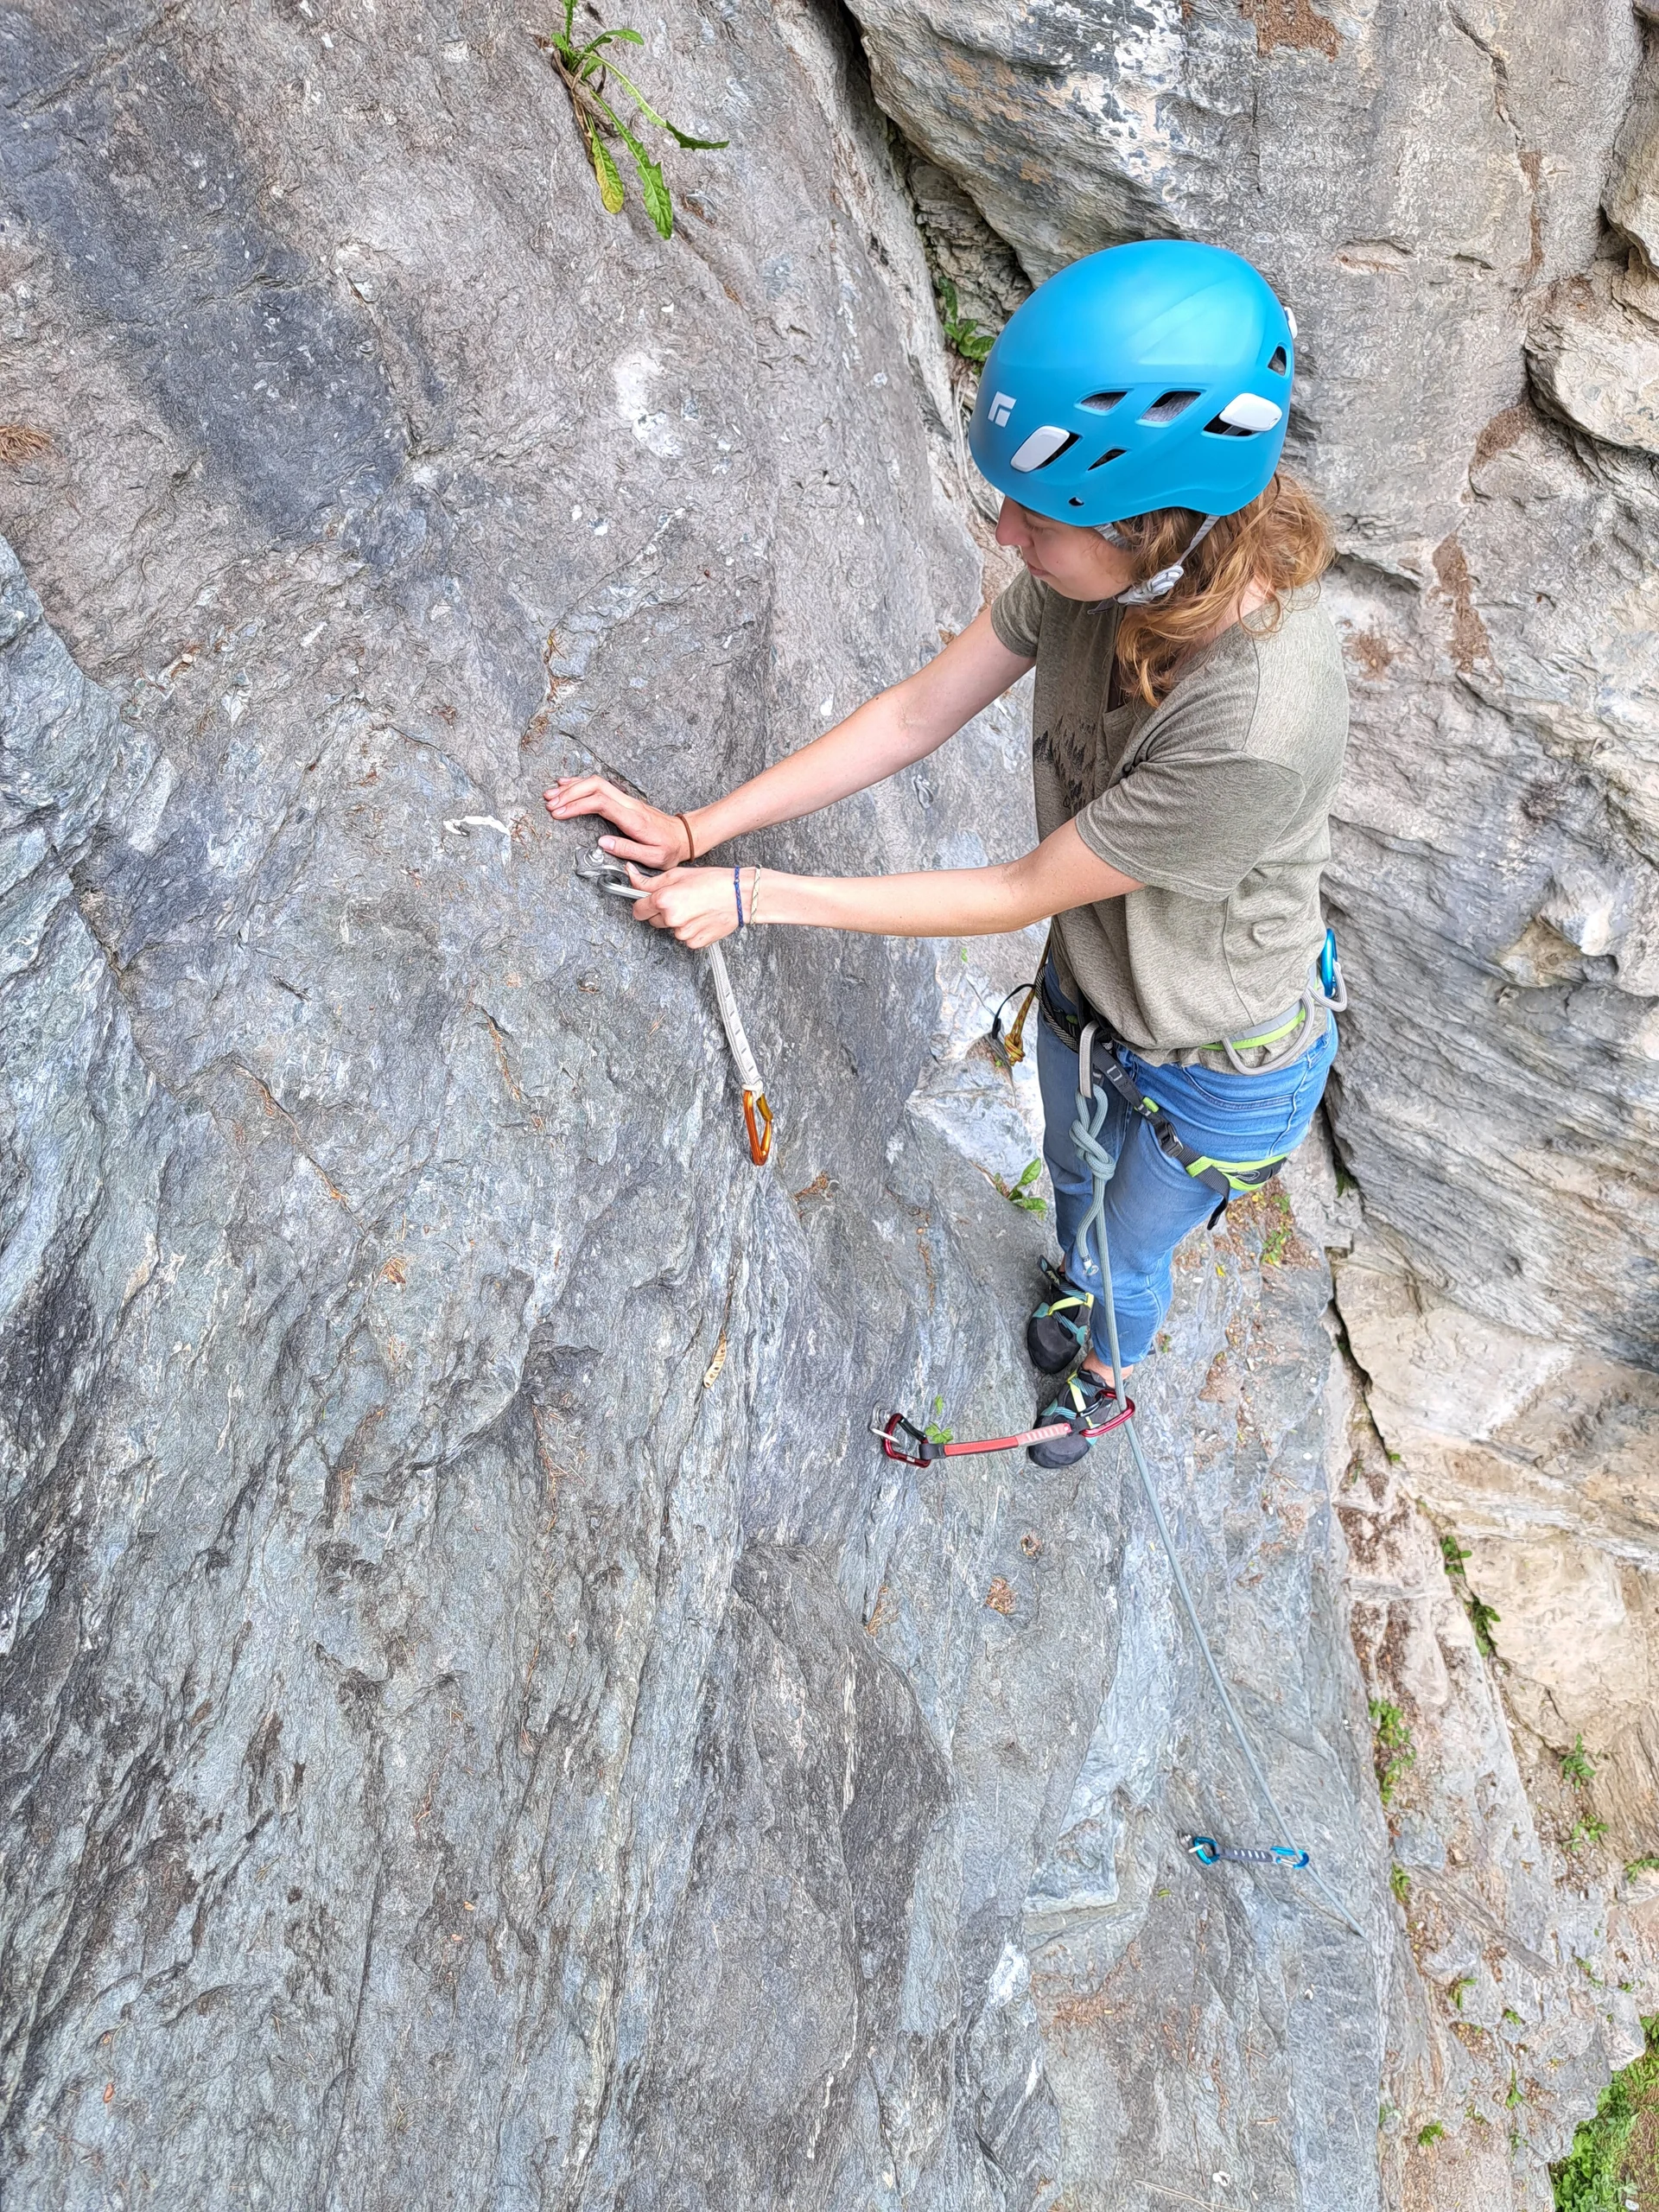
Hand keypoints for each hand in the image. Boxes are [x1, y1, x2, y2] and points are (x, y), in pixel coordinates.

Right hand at [543, 775, 691, 868]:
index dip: (577, 805)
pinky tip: (567, 786)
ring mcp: (626, 800)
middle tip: (550, 804)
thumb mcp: (653, 857)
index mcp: (633, 819)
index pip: (600, 802)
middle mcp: (629, 805)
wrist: (683, 835)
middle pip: (595, 786)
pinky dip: (581, 785)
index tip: (559, 813)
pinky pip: (600, 787)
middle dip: (569, 793)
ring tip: (551, 795)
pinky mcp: (623, 801)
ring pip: (596, 783)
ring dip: (572, 788)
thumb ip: (627, 850)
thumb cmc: (669, 848)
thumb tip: (603, 842)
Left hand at [629, 862, 744, 948]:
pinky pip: (685, 938)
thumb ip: (650, 881)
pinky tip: (701, 918)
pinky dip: (690, 930)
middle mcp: (671, 918)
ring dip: (677, 921)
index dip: (642, 905)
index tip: (649, 902)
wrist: (740, 896)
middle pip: (653, 921)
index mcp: (663, 899)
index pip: (638, 910)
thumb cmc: (713, 882)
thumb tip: (630, 876)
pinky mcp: (694, 943)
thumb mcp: (678, 874)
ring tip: (694, 908)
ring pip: (670, 929)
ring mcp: (683, 933)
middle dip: (661, 912)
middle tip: (679, 900)